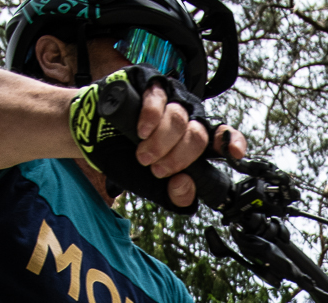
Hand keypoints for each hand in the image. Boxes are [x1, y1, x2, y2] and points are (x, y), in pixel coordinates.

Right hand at [131, 76, 244, 206]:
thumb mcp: (152, 186)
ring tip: (142, 154)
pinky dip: (151, 119)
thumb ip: (174, 196)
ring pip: (180, 119)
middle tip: (157, 169)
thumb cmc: (125, 158)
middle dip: (178, 158)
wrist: (91, 137)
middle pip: (199, 135)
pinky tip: (141, 131)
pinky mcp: (150, 82)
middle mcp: (187, 115)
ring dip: (160, 143)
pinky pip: (160, 99)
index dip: (232, 143)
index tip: (237, 154)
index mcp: (193, 138)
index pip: (222, 138)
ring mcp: (170, 96)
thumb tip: (185, 186)